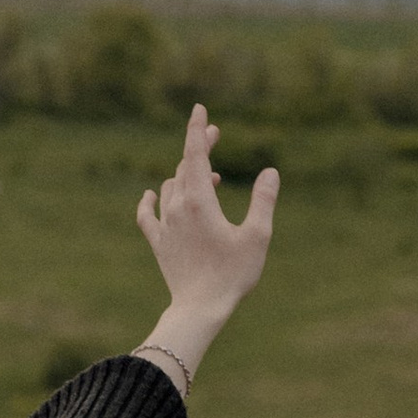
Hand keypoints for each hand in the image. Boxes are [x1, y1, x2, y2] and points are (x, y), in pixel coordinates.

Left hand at [134, 104, 277, 365]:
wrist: (200, 309)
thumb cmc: (232, 274)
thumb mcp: (257, 236)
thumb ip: (263, 200)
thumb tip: (270, 172)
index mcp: (200, 201)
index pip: (196, 154)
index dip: (198, 129)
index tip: (199, 108)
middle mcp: (176, 207)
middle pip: (185, 166)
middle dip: (200, 147)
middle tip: (216, 133)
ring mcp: (164, 226)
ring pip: (170, 187)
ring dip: (187, 175)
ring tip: (210, 177)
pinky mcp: (158, 243)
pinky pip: (148, 215)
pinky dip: (151, 201)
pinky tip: (152, 195)